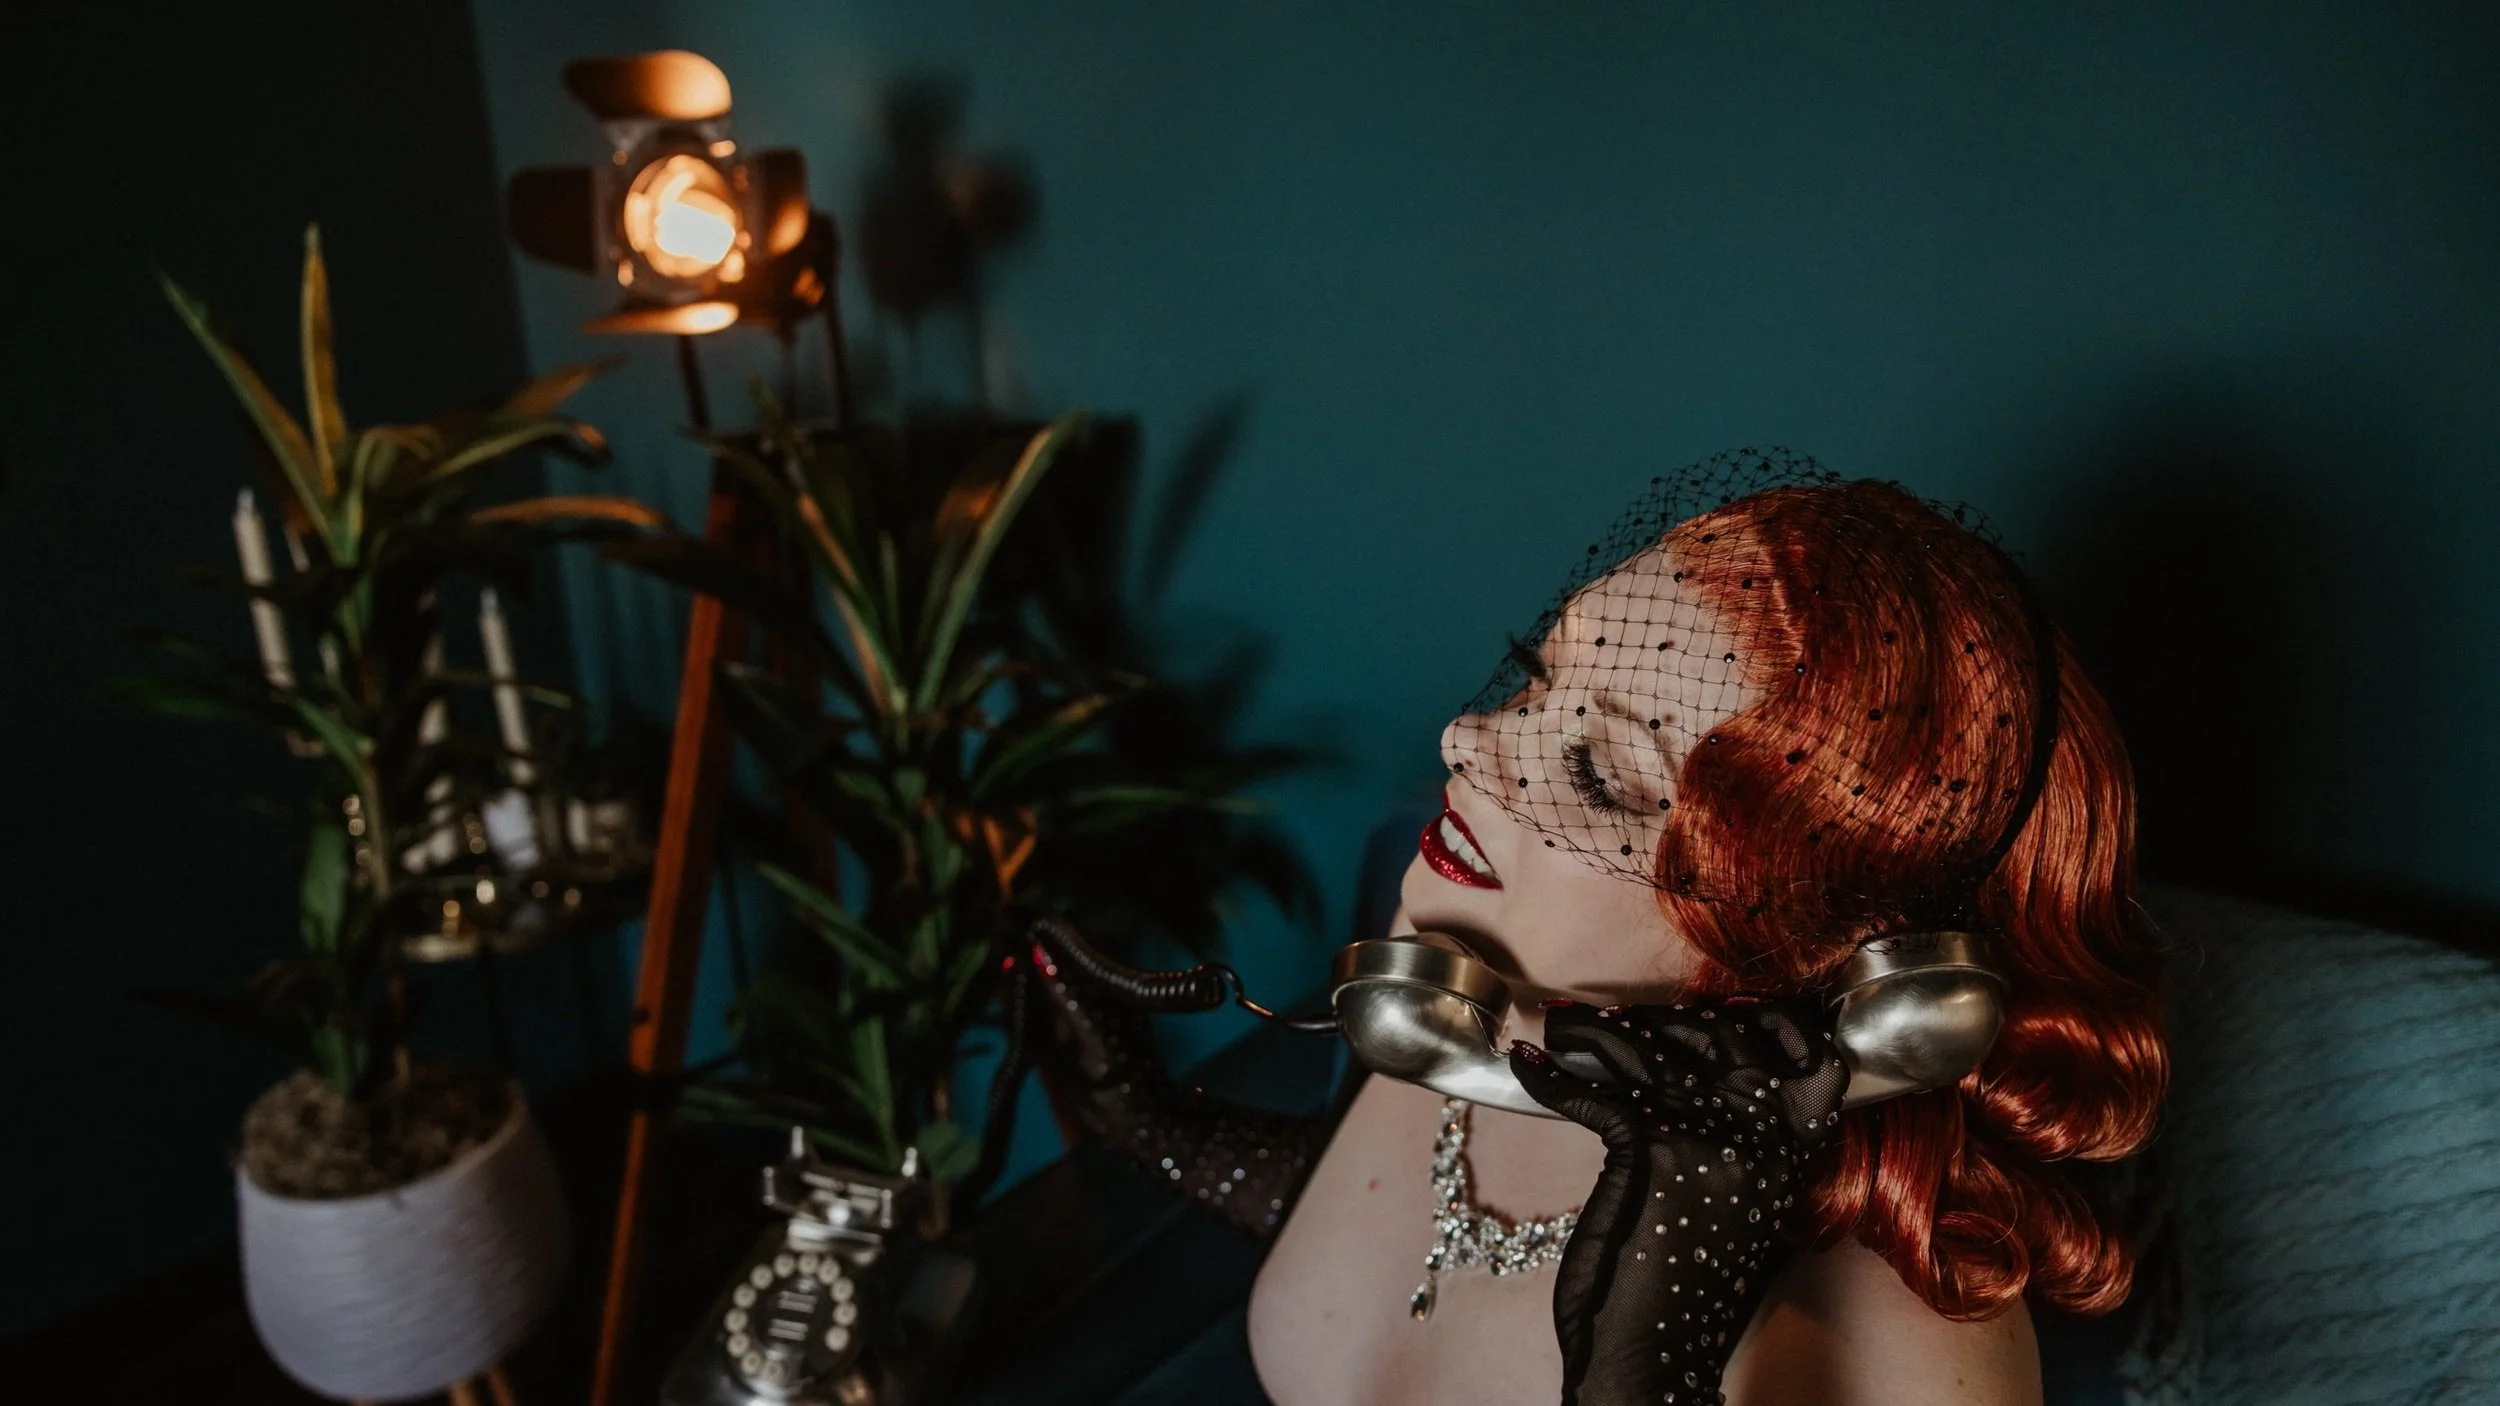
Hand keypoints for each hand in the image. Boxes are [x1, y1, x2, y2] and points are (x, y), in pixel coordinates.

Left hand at [1509, 996, 1847, 1405]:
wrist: (1655, 1360)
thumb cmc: (1682, 1294)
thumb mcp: (1732, 1215)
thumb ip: (1736, 1153)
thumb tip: (1696, 1081)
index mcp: (1792, 1160)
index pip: (1810, 1061)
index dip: (1771, 1023)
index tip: (1722, 1008)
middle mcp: (1763, 1142)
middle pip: (1718, 1040)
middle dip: (1659, 1019)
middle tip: (1609, 1018)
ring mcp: (1712, 1141)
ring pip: (1649, 1054)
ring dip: (1591, 1032)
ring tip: (1557, 1019)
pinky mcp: (1654, 1151)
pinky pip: (1596, 1091)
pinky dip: (1552, 1075)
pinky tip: (1526, 1062)